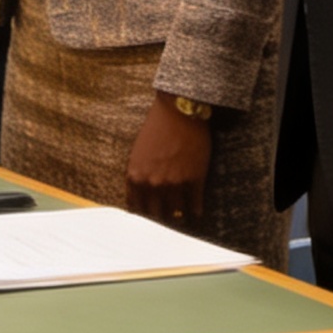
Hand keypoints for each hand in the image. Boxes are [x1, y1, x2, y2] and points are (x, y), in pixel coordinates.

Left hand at [125, 95, 213, 225]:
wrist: (179, 109)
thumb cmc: (156, 128)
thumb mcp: (138, 153)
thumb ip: (138, 177)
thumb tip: (140, 199)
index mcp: (136, 177)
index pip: (137, 209)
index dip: (144, 216)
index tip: (149, 220)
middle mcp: (153, 184)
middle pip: (156, 215)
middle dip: (161, 218)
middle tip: (166, 223)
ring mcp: (175, 184)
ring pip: (176, 213)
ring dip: (179, 217)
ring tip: (182, 220)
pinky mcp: (194, 180)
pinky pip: (195, 205)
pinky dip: (195, 211)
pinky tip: (196, 213)